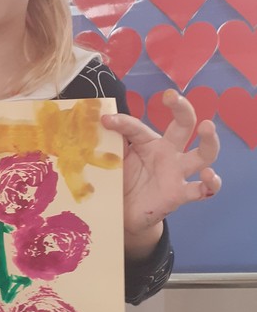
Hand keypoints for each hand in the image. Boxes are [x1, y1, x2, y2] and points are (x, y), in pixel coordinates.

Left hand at [102, 89, 220, 242]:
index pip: (137, 127)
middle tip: (172, 97)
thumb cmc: (124, 181)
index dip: (121, 122)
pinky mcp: (181, 194)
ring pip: (203, 154)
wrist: (127, 214)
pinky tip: (208, 177)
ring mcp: (177, 172)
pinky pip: (202, 190)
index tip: (105, 120)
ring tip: (207, 127)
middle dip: (182, 108)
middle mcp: (168, 152)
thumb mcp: (116, 162)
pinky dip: (210, 184)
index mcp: (149, 142)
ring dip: (209, 141)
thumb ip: (111, 143)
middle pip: (184, 125)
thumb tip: (101, 120)